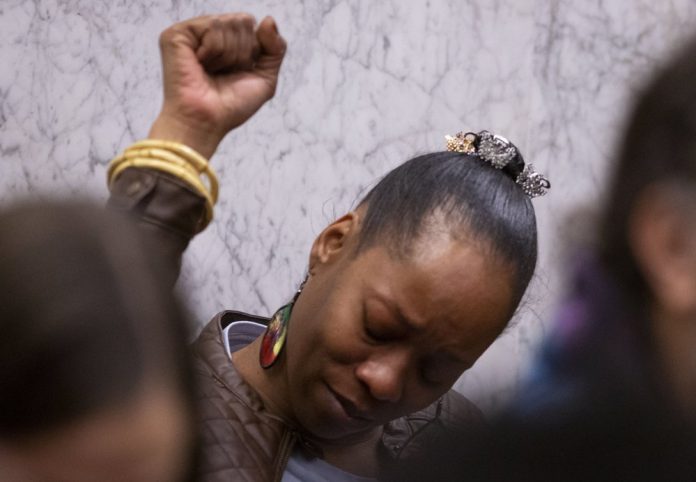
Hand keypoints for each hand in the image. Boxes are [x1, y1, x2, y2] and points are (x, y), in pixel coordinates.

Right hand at [148, 13, 285, 157]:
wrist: (207, 121)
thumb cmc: (231, 106)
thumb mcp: (265, 78)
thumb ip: (275, 48)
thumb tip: (269, 19)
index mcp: (228, 43)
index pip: (253, 27)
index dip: (254, 51)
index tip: (239, 73)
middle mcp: (209, 35)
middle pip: (244, 21)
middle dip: (242, 53)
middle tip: (224, 73)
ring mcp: (193, 33)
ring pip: (229, 22)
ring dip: (229, 55)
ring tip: (212, 71)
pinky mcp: (178, 34)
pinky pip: (213, 26)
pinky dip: (215, 51)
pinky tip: (201, 65)